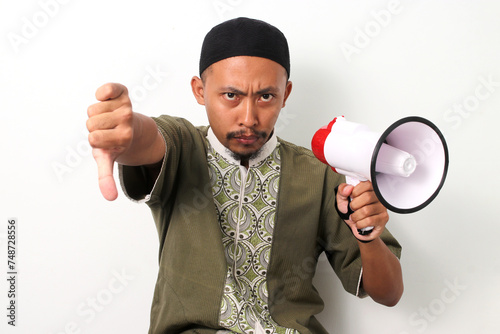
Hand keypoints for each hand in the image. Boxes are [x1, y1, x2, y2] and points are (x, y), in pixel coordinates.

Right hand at [87, 83, 133, 200]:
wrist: (134, 130)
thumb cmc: (115, 145)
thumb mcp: (109, 161)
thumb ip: (107, 178)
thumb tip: (110, 198)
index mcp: (123, 138)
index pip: (94, 138)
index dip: (95, 140)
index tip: (106, 142)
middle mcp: (127, 122)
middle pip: (91, 121)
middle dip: (94, 127)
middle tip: (107, 130)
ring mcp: (126, 107)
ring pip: (94, 108)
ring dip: (97, 114)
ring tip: (109, 119)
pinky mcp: (124, 93)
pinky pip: (109, 88)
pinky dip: (105, 91)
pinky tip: (107, 98)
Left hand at [336, 181, 388, 241]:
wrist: (356, 226)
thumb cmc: (351, 211)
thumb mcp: (342, 199)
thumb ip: (342, 190)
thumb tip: (348, 188)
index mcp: (370, 189)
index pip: (367, 184)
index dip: (356, 191)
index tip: (352, 197)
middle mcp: (379, 197)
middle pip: (367, 197)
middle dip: (354, 205)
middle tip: (352, 209)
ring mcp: (382, 208)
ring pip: (367, 210)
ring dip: (355, 216)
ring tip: (354, 217)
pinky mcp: (383, 219)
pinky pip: (369, 221)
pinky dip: (360, 224)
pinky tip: (359, 223)